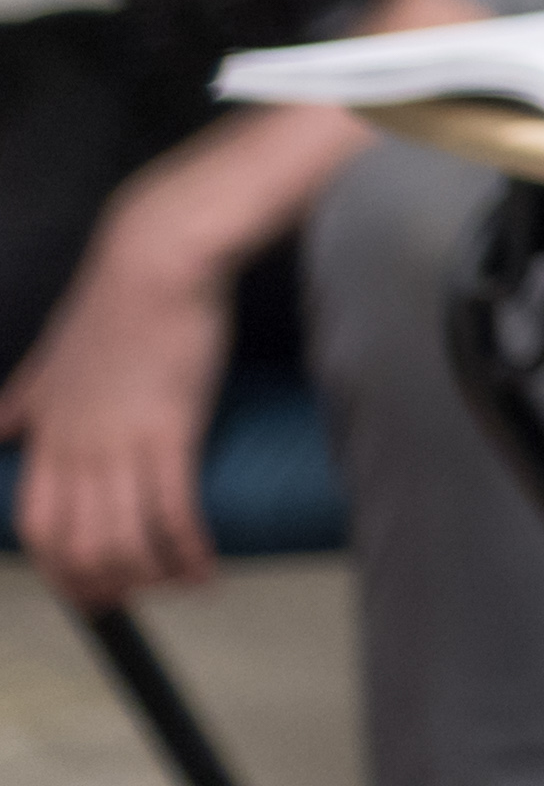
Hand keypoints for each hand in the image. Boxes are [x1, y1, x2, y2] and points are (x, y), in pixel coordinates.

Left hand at [0, 235, 233, 602]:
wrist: (157, 256)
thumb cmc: (113, 300)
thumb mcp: (51, 355)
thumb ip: (24, 399)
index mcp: (47, 433)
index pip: (36, 526)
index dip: (58, 571)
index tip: (88, 591)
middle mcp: (77, 448)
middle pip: (77, 545)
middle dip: (106, 585)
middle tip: (137, 598)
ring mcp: (122, 441)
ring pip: (124, 538)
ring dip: (152, 575)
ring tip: (181, 583)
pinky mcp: (171, 428)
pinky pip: (174, 510)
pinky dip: (189, 549)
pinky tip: (207, 567)